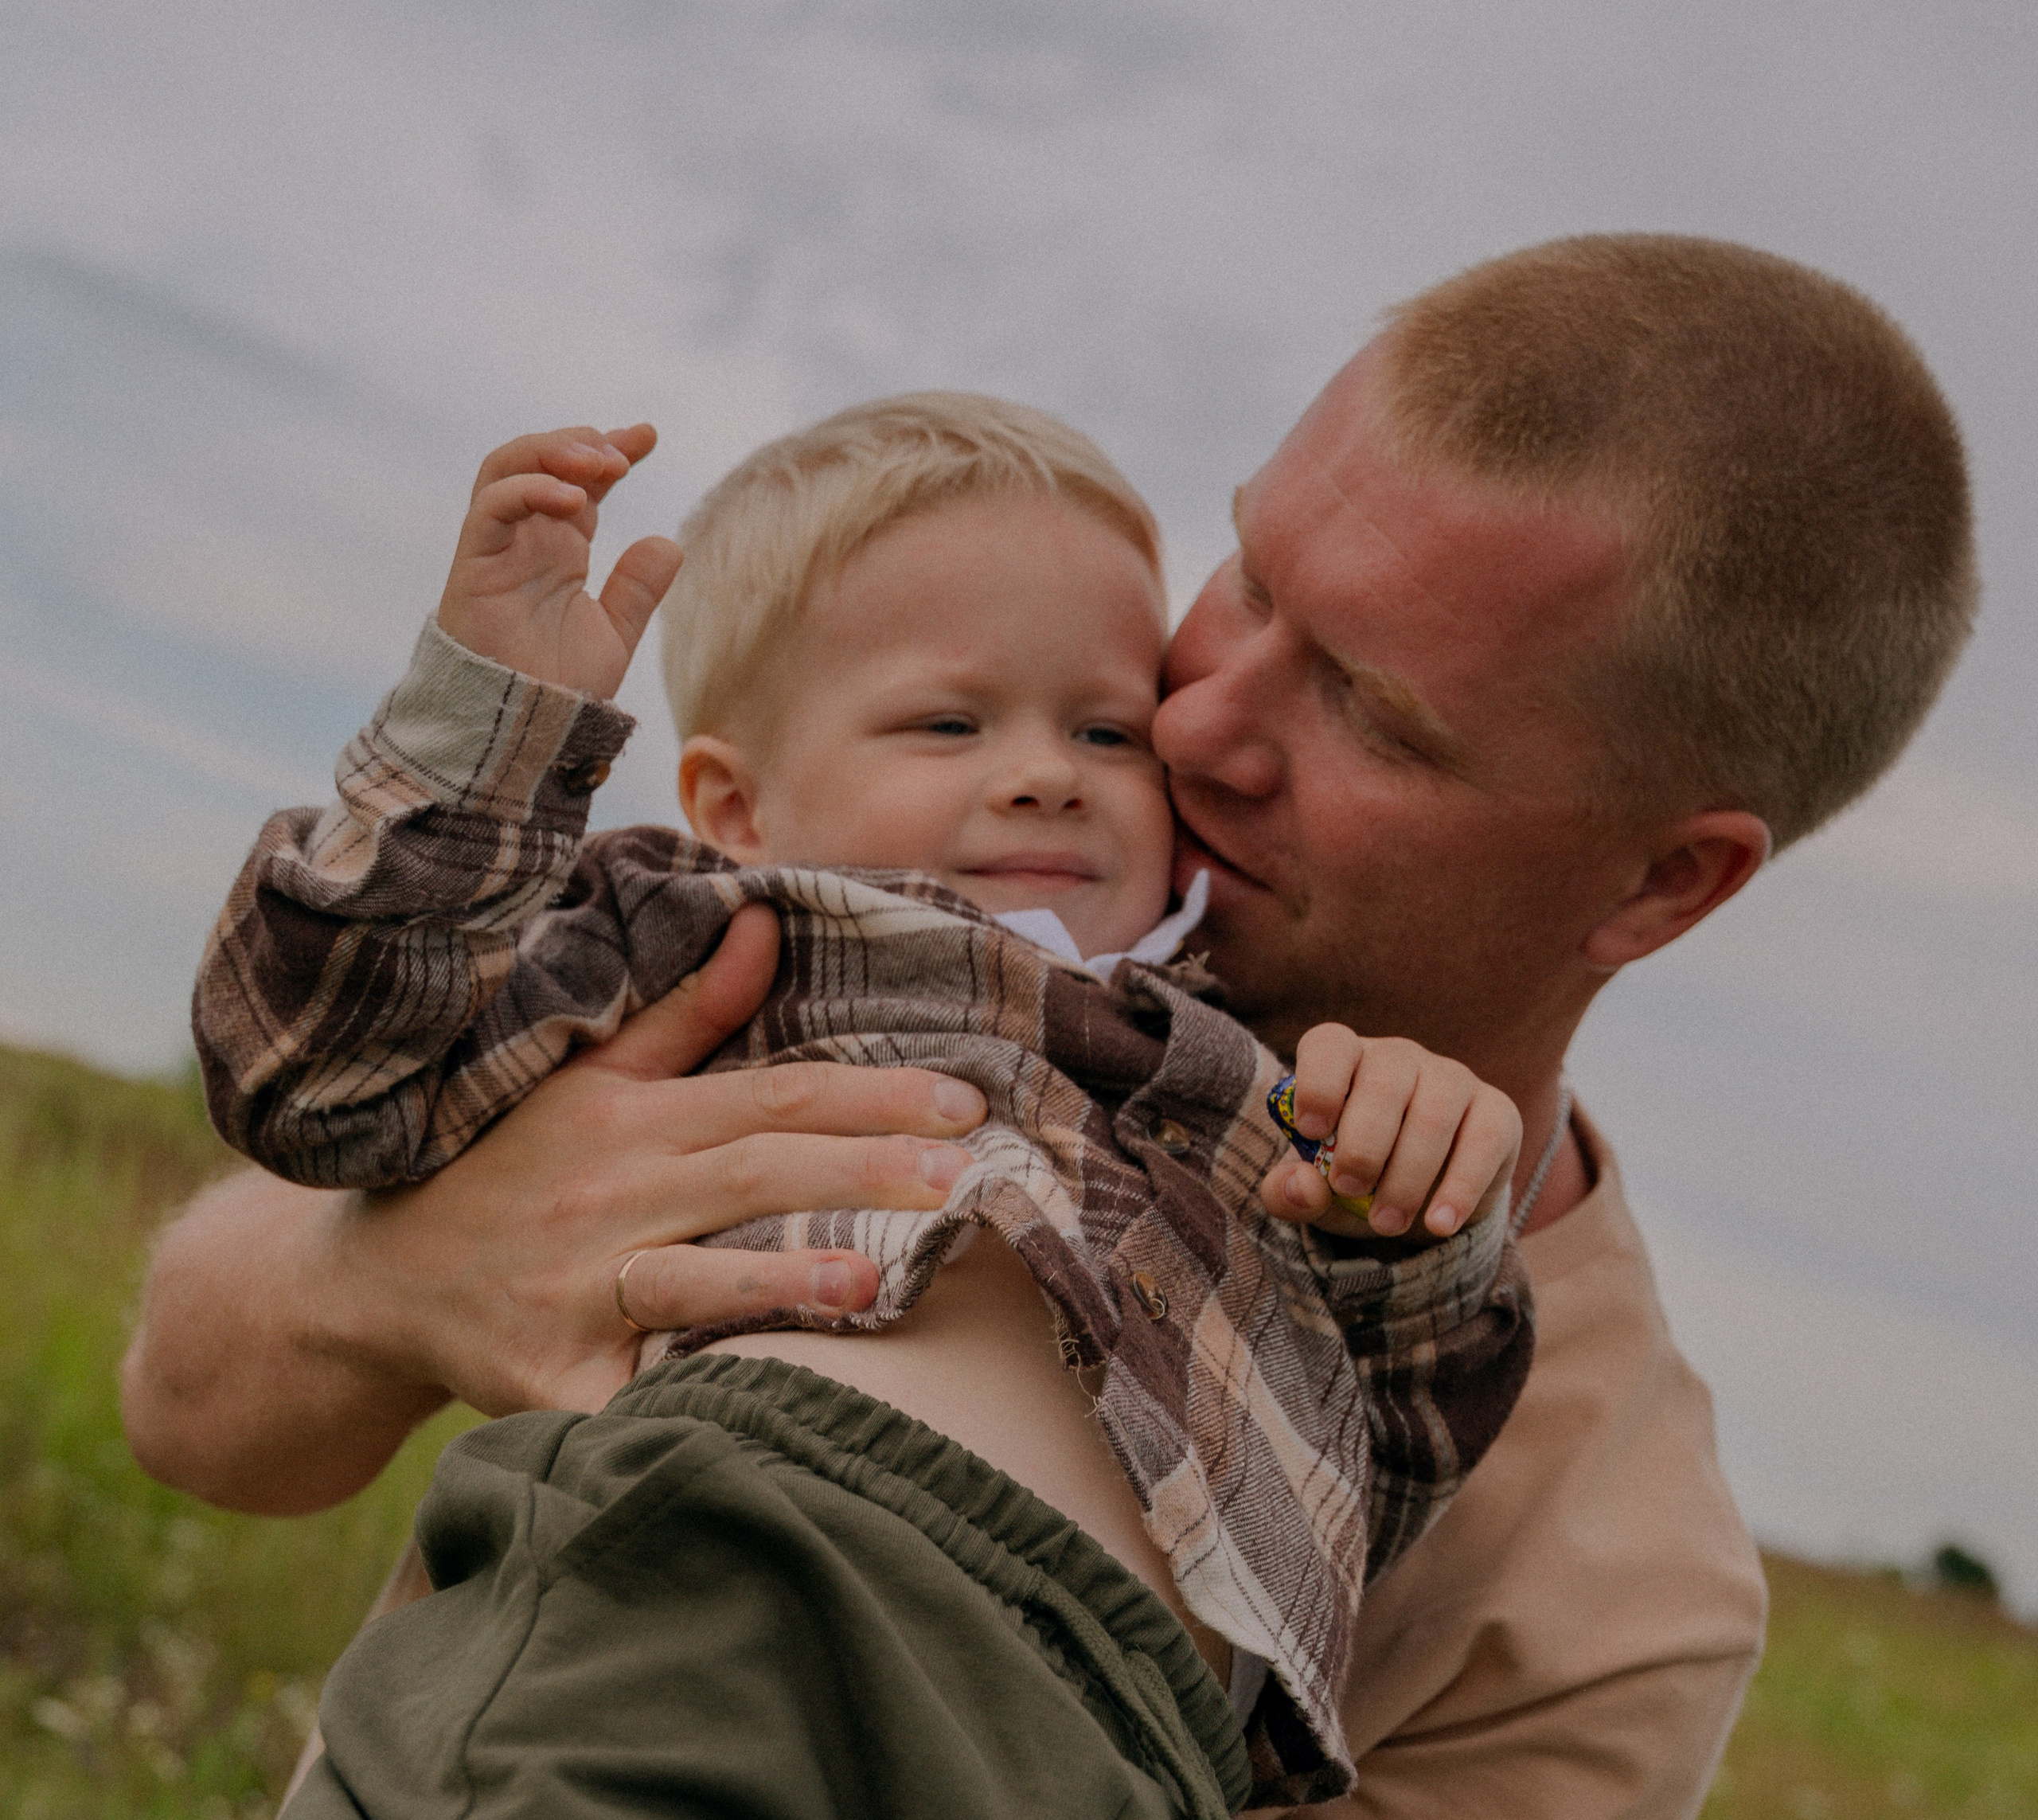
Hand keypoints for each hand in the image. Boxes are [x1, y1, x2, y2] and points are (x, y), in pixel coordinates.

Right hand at [323, 903, 987, 1418]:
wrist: (374, 1281)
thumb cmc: (506, 1164)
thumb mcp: (589, 1079)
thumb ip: (688, 1010)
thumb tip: (765, 919)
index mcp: (631, 1121)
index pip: (772, 1095)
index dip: (871, 1095)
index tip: (964, 1101)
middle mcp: (608, 1199)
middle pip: (752, 1176)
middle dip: (861, 1171)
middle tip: (964, 1175)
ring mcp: (574, 1292)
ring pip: (685, 1282)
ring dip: (777, 1285)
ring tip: (871, 1283)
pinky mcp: (546, 1379)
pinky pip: (625, 1394)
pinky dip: (681, 1405)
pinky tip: (758, 1417)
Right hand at [434, 423, 684, 696]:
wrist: (526, 731)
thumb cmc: (561, 688)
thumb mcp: (614, 632)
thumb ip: (637, 589)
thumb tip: (669, 544)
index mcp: (560, 548)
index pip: (581, 481)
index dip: (610, 450)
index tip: (647, 435)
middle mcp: (526, 539)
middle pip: (539, 458)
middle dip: (580, 441)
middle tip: (622, 453)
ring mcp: (496, 547)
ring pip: (507, 468)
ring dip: (551, 452)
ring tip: (599, 464)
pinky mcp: (473, 565)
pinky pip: (490, 508)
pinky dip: (528, 490)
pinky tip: (572, 497)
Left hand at [1259, 1027, 1521, 1241]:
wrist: (1422, 1204)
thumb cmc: (1357, 1180)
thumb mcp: (1316, 1192)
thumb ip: (1291, 1191)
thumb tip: (1301, 1186)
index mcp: (1345, 1060)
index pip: (1330, 1046)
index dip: (1319, 1084)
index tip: (1312, 1131)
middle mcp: (1398, 1058)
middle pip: (1382, 1086)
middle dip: (1362, 1146)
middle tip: (1349, 1190)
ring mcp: (1451, 1078)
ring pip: (1432, 1118)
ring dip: (1406, 1178)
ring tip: (1386, 1223)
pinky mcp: (1496, 1111)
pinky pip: (1483, 1142)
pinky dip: (1460, 1189)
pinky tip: (1440, 1224)